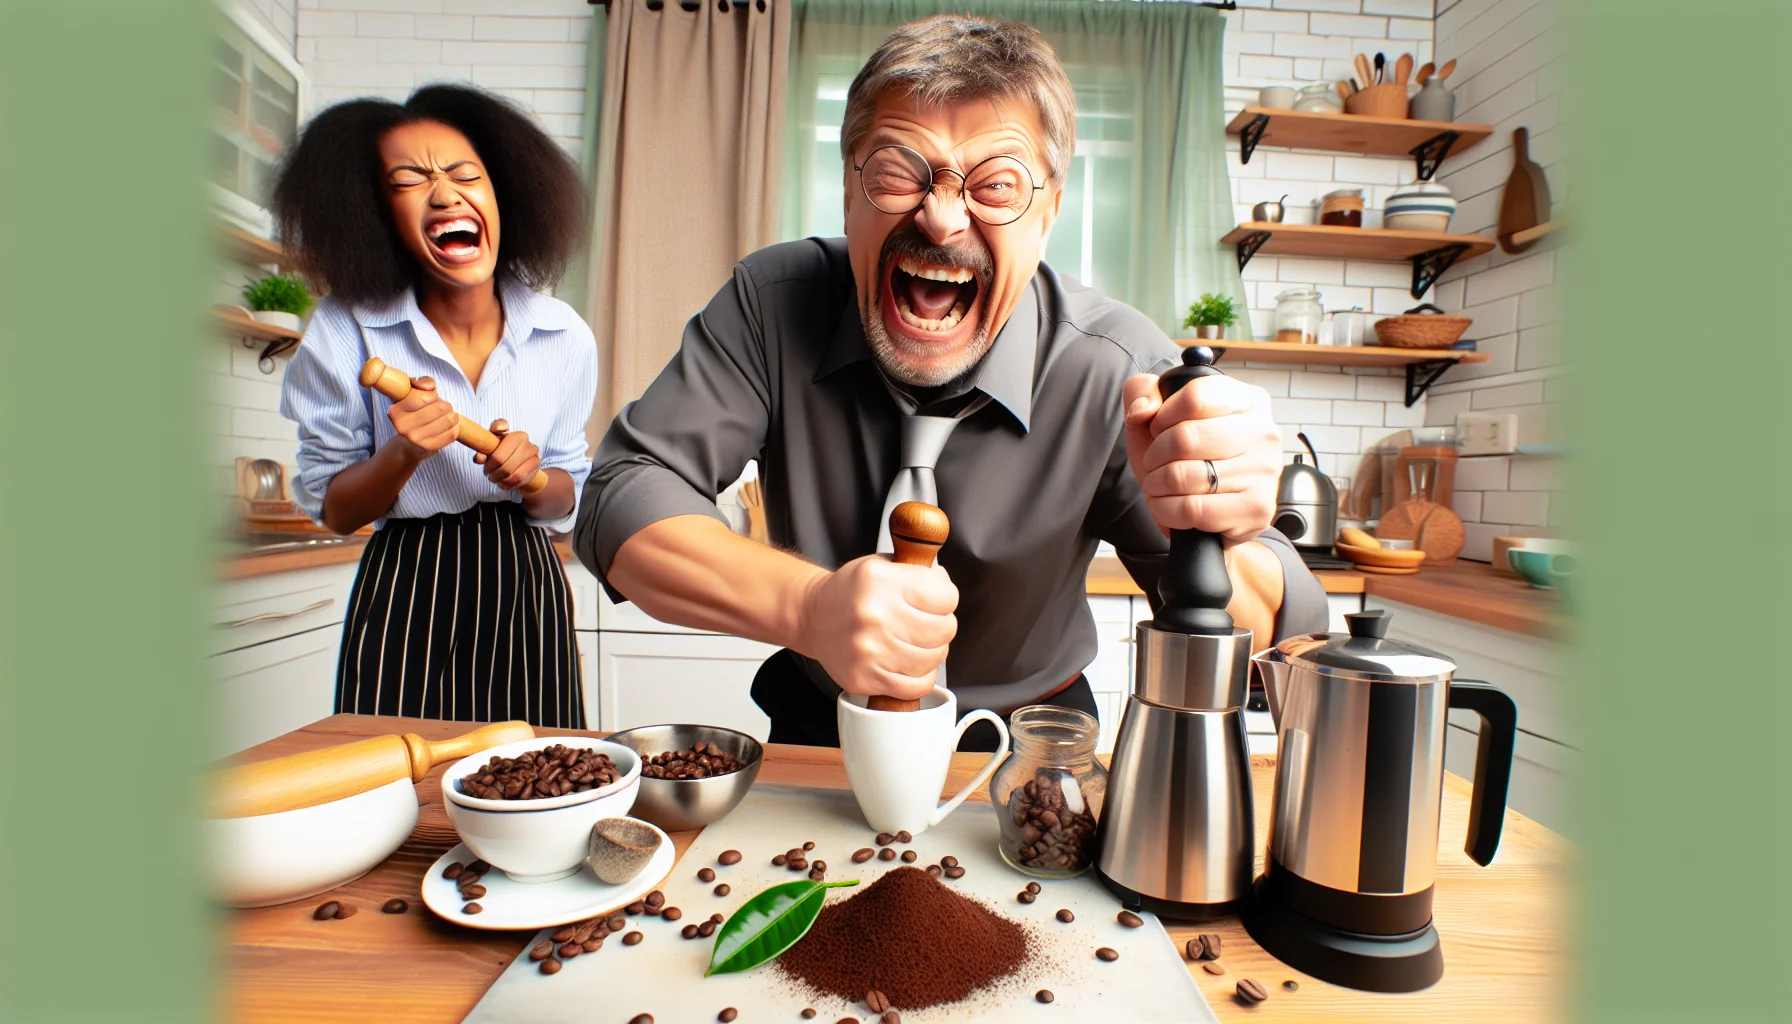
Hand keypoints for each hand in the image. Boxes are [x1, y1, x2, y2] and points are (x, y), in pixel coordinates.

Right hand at [387, 376, 457, 458]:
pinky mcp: (429, 448)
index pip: (424, 397)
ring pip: (448, 421)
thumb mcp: (414, 393)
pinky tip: (452, 426)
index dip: (434, 396)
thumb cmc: (414, 413)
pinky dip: (455, 428)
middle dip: (446, 405)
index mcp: (395, 410)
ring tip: (450, 416)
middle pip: (439, 408)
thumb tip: (429, 387)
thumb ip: (423, 383)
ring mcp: (415, 439)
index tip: (433, 398)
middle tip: (445, 407)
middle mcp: (402, 426)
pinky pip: (451, 434)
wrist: (409, 443)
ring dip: (453, 416)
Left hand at [472, 419, 540, 490]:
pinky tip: (504, 481)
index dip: (490, 464)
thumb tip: (479, 457)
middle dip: (495, 473)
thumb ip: (483, 447)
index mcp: (517, 436)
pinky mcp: (537, 468)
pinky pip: (520, 481)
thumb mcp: (492, 443)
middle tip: (489, 475)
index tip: (486, 467)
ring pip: (515, 476)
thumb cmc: (503, 447)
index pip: (499, 455)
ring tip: (496, 478)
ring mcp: (535, 457)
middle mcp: (529, 445)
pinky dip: (509, 484)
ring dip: (502, 480)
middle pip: (507, 467)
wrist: (521, 457)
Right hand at [796, 554, 957, 700]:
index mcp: (881, 581)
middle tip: (926, 622)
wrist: (813, 617)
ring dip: (932, 651)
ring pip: (934, 658)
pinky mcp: (865, 678)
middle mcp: (875, 616)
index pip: (946, 596)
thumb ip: (918, 572)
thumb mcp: (881, 565)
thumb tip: (946, 585)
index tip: (937, 600)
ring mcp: (870, 651)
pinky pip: (917, 685)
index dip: (947, 598)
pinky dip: (921, 676)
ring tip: (916, 641)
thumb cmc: (851, 592)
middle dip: (942, 625)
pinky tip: (910, 662)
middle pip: (944, 629)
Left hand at [1123, 370, 1280, 545]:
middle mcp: (1263, 432)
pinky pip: (1192, 509)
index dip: (1162, 417)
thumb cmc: (1184, 461)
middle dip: (1154, 455)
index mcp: (1247, 400)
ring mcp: (1264, 471)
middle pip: (1185, 437)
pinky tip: (1167, 506)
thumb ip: (1142, 392)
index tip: (1158, 431)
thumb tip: (1143, 409)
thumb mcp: (1157, 418)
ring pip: (1183, 475)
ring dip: (1156, 484)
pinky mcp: (1256, 509)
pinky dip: (1165, 509)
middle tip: (1154, 464)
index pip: (1195, 396)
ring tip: (1158, 485)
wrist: (1209, 517)